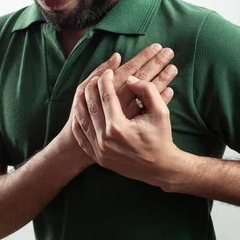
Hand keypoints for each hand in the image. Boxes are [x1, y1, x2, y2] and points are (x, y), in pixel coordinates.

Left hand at [59, 44, 177, 166]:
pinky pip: (81, 136)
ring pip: (82, 120)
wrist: (159, 167)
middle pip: (91, 106)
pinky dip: (78, 121)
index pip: (106, 97)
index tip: (108, 71)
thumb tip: (130, 79)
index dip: (106, 81)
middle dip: (92, 88)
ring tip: (86, 90)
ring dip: (82, 102)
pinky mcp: (98, 157)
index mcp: (118, 127)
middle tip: (96, 77)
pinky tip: (81, 110)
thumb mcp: (161, 111)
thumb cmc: (161, 138)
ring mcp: (99, 150)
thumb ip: (147, 90)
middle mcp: (105, 139)